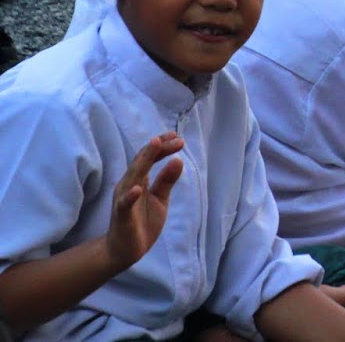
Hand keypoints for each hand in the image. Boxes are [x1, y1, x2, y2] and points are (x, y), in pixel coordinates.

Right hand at [106, 133, 184, 270]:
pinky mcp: (122, 216)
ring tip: (155, 145)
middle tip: (175, 137)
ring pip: (133, 176)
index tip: (178, 138)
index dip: (162, 147)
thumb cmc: (142, 221)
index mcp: (138, 180)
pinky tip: (138, 189)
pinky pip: (124, 204)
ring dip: (144, 161)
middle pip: (141, 161)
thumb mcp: (160, 199)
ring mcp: (124, 199)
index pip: (149, 158)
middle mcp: (129, 185)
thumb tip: (178, 160)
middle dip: (157, 148)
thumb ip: (167, 181)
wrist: (125, 250)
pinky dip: (130, 196)